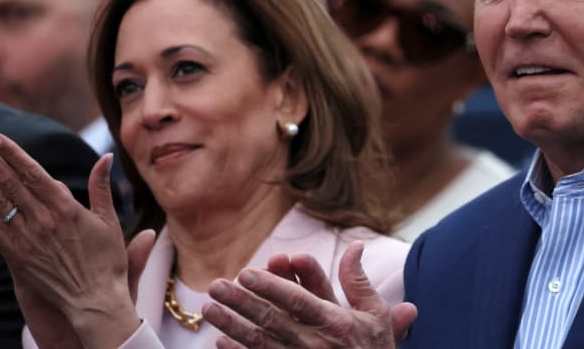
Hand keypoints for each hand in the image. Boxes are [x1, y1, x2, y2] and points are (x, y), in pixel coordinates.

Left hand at [0, 133, 140, 348]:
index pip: (33, 174)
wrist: (94, 300)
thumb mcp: (109, 220)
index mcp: (67, 208)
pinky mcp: (17, 257)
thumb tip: (107, 157)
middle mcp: (44, 220)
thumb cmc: (106, 261)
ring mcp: (28, 239)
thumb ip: (102, 187)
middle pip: (11, 183)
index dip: (13, 154)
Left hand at [203, 241, 416, 348]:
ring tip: (209, 309)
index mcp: (335, 321)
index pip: (298, 300)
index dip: (271, 286)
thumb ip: (357, 280)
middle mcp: (316, 342)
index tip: (246, 272)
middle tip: (216, 286)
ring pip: (260, 342)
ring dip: (232, 325)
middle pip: (272, 319)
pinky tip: (220, 341)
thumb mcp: (374, 314)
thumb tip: (356, 244)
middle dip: (241, 302)